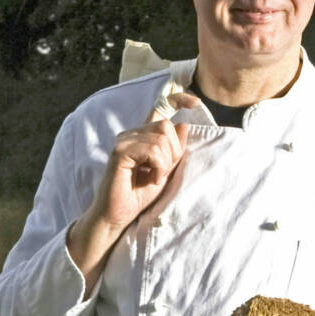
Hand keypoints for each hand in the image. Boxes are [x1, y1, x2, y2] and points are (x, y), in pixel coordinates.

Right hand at [89, 91, 199, 230]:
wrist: (118, 215)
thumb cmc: (139, 194)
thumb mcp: (165, 170)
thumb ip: (174, 149)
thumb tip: (184, 124)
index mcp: (142, 135)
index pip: (160, 108)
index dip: (179, 99)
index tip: (196, 102)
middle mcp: (132, 134)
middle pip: (166, 126)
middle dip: (173, 151)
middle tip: (163, 172)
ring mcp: (124, 140)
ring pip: (160, 138)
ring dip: (165, 163)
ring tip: (156, 178)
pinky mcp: (120, 152)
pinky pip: (151, 149)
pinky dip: (158, 166)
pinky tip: (152, 179)